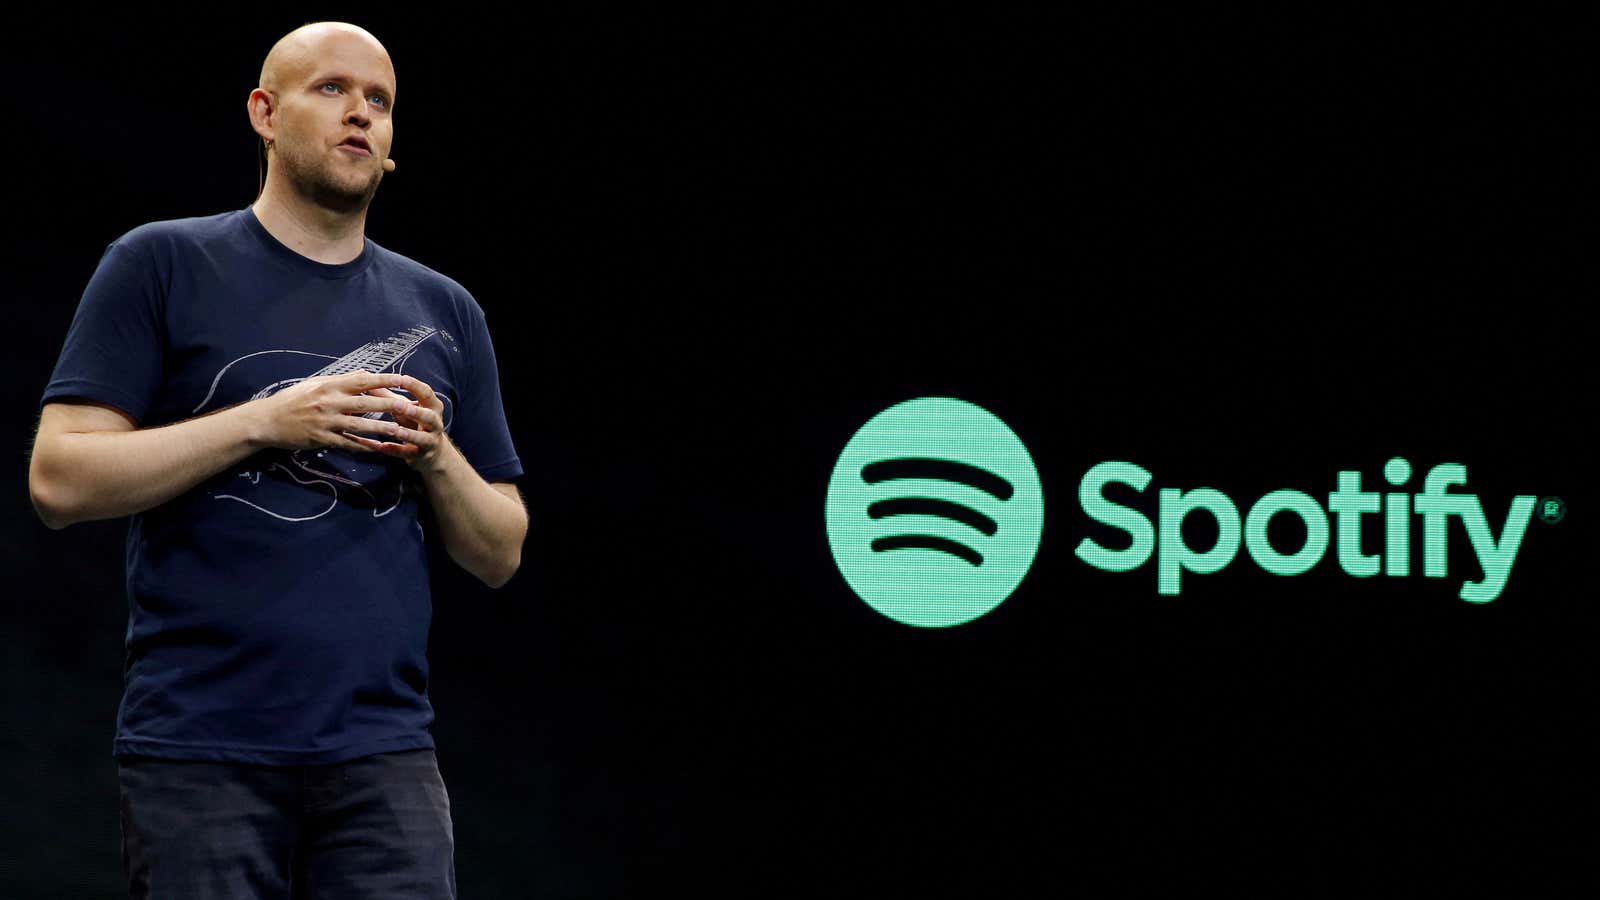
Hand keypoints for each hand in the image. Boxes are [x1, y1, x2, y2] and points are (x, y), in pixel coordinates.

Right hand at [254, 369, 426, 457]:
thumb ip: (341, 380)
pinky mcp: (322, 439)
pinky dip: (364, 447)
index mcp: (329, 386)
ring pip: (360, 426)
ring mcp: (326, 422)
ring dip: (381, 429)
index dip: (385, 379)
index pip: (363, 380)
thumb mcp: (315, 384)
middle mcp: (329, 402)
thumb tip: (366, 373)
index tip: (405, 379)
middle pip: (366, 404)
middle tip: (411, 407)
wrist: (267, 420)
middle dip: (390, 405)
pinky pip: (347, 443)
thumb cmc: (292, 399)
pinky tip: (379, 448)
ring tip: (400, 431)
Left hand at [341, 374, 448, 473]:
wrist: (432, 451)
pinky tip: (381, 446)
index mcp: (432, 407)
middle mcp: (434, 423)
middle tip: (402, 406)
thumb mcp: (406, 407)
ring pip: (421, 438)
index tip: (403, 378)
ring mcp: (429, 441)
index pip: (427, 393)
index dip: (415, 386)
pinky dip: (394, 450)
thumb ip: (389, 396)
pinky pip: (406, 453)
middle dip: (416, 412)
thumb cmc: (416, 422)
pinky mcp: (420, 455)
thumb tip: (369, 381)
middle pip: (428, 417)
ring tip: (396, 430)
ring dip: (408, 434)